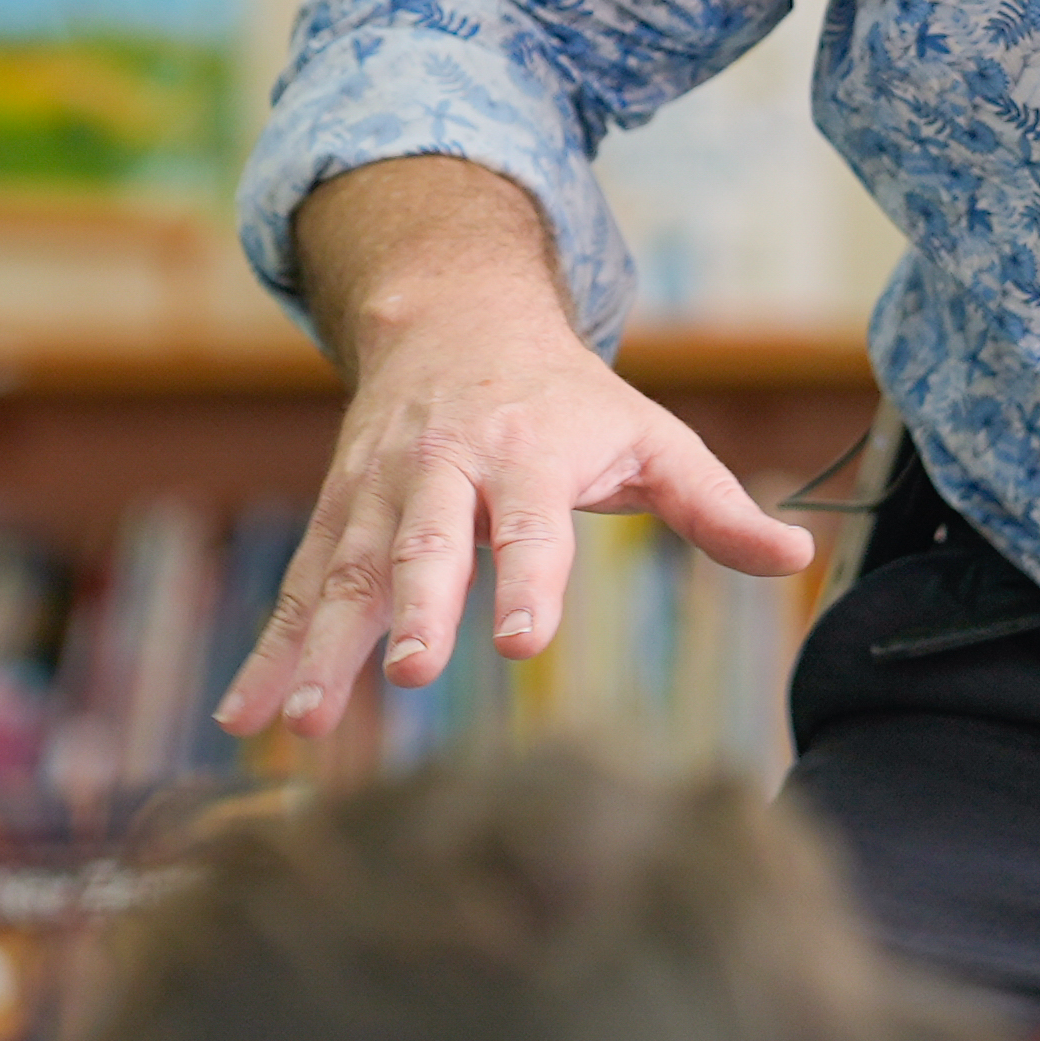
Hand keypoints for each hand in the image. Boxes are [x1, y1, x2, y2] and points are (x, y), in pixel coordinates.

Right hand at [218, 159, 816, 737]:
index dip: (527, 581)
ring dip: (317, 648)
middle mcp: (442, 470)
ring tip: (298, 725)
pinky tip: (240, 719)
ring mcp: (376, 490)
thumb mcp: (648, 435)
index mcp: (527, 453)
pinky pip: (296, 588)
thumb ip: (716, 504)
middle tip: (412, 673)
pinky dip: (267, 652)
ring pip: (342, 571)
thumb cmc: (567, 398)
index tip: (520, 642)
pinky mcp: (334, 512)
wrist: (449, 315)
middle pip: (424, 544)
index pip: (532, 525)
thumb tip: (799, 554)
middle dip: (414, 609)